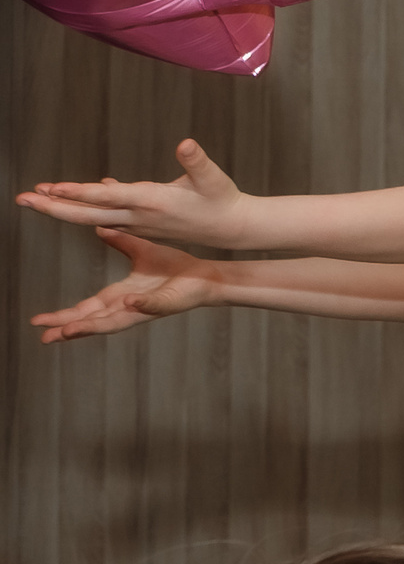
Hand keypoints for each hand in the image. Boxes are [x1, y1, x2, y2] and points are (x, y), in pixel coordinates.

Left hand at [17, 138, 248, 247]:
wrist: (233, 228)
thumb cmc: (223, 199)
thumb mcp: (214, 178)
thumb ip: (197, 161)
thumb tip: (186, 144)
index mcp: (153, 202)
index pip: (108, 197)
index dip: (79, 193)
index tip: (51, 188)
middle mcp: (139, 216)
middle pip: (87, 214)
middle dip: (53, 206)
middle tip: (22, 199)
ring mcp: (137, 223)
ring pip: (90, 217)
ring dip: (60, 208)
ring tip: (34, 197)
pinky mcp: (140, 224)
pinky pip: (103, 216)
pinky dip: (82, 208)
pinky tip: (69, 196)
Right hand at [29, 230, 221, 341]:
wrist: (205, 274)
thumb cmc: (174, 267)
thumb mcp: (139, 251)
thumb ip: (119, 241)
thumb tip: (100, 227)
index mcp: (120, 295)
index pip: (86, 309)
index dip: (63, 315)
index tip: (39, 321)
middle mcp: (130, 306)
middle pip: (94, 321)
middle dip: (69, 328)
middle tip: (45, 336)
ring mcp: (148, 307)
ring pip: (117, 321)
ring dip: (94, 326)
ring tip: (70, 331)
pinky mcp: (167, 303)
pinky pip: (152, 305)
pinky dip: (140, 306)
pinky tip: (127, 304)